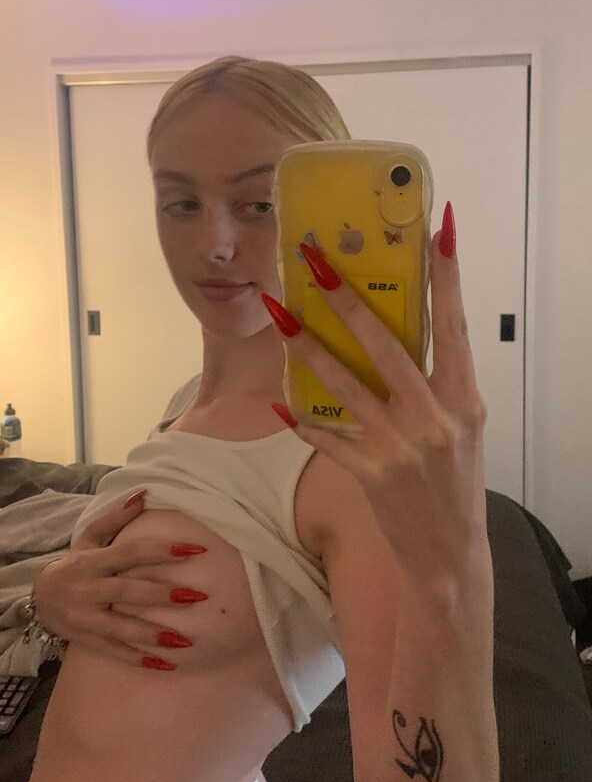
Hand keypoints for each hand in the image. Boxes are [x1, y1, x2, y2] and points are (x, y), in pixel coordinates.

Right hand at [33, 492, 205, 665]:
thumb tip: (144, 494)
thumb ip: (116, 518)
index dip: (164, 550)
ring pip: (123, 628)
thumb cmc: (75, 564)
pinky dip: (138, 659)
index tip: (196, 550)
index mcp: (95, 561)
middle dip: (164, 595)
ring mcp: (88, 618)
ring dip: (155, 635)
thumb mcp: (88, 538)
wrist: (39, 599)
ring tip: (185, 641)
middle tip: (198, 596)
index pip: (133, 552)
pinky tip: (165, 664)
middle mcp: (91, 589)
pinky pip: (115, 651)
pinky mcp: (87, 640)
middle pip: (130, 592)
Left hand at [262, 202, 488, 582]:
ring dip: (306, 344)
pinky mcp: (367, 472)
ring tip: (279, 312)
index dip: (447, 276)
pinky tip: (276, 398)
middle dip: (347, 299)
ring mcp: (397, 446)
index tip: (437, 228)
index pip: (454, 325)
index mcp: (463, 399)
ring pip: (341, 383)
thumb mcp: (463, 426)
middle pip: (384, 345)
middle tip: (315, 261)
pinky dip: (301, 415)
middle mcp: (432, 417)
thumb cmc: (457, 482)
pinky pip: (325, 434)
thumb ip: (437, 382)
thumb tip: (404, 333)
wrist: (448, 552)